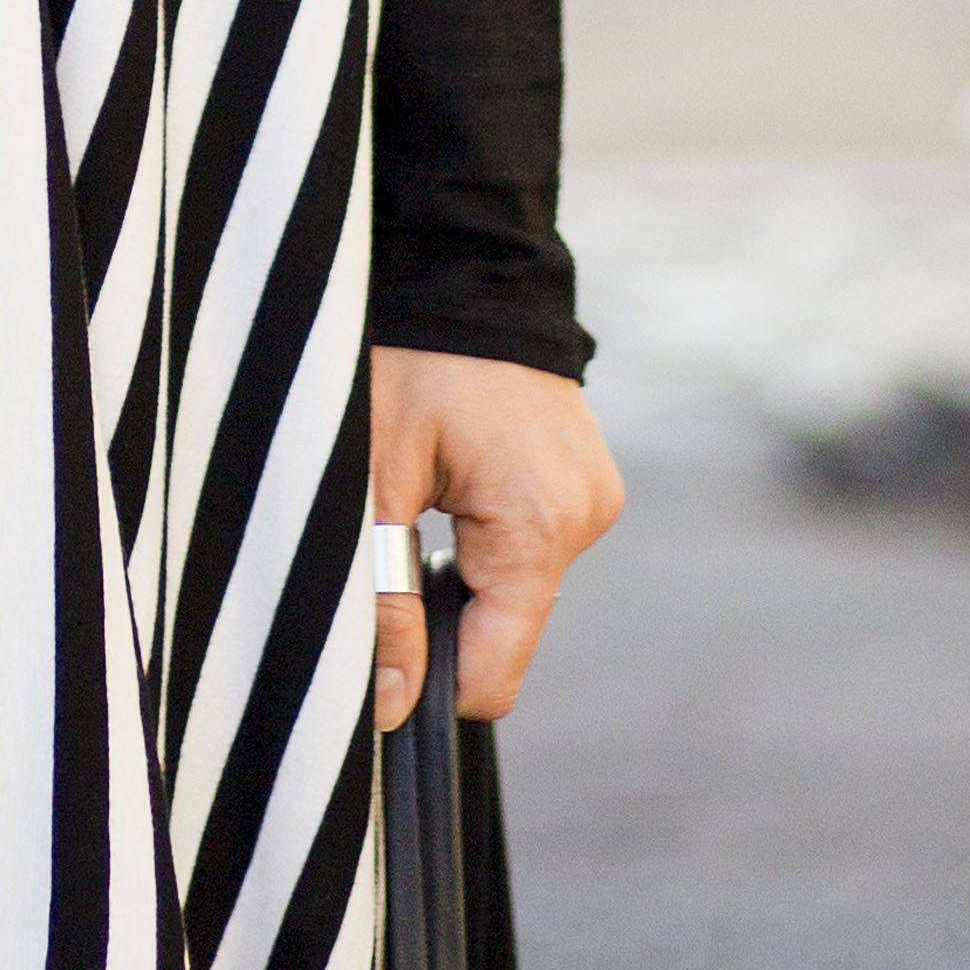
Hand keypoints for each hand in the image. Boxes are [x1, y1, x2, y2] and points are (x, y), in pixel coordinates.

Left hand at [370, 346, 622, 733]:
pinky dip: (489, 536)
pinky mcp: (586, 479)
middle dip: (443, 611)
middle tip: (392, 535)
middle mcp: (585, 518)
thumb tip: (392, 705)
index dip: (432, 679)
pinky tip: (455, 480)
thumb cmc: (408, 358)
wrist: (463, 263)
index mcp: (538, 525)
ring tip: (424, 492)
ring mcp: (595, 496)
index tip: (379, 643)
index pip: (495, 674)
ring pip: (518, 589)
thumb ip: (383, 599)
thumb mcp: (375, 477)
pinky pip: (532, 543)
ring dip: (464, 569)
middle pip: (507, 631)